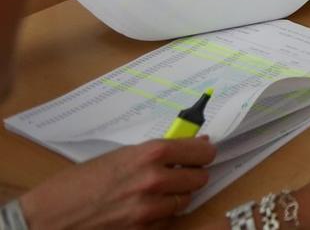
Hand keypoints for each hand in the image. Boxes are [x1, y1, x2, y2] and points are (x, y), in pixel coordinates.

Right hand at [18, 137, 214, 229]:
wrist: (48, 217)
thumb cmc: (77, 183)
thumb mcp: (118, 157)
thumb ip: (154, 153)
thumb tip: (189, 146)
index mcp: (149, 154)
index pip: (200, 151)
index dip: (204, 152)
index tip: (203, 152)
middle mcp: (154, 180)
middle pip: (199, 178)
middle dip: (191, 174)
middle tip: (180, 171)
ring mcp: (149, 210)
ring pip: (185, 201)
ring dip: (176, 196)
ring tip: (156, 191)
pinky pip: (168, 221)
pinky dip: (162, 215)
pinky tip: (144, 209)